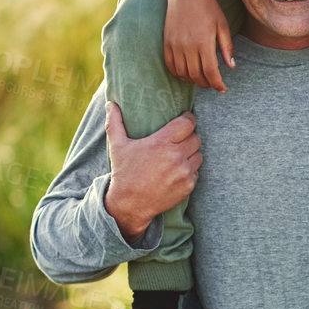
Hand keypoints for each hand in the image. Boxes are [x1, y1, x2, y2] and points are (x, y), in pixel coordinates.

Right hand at [102, 102, 201, 240]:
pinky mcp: (188, 185)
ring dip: (191, 153)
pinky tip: (178, 171)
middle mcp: (175, 156)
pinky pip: (197, 171)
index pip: (187, 123)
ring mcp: (184, 172)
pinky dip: (190, 170)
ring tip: (179, 155)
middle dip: (189, 137)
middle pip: (196, 138)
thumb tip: (110, 104)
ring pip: (198, 154)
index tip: (184, 121)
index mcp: (161, 142)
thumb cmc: (124, 173)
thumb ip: (114, 122)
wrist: (129, 205)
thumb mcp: (117, 146)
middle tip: (179, 140)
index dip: (188, 120)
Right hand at [164, 0, 234, 92]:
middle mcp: (187, 46)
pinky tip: (186, 73)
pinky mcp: (166, 42)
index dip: (217, 84)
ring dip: (192, 80)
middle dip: (206, 84)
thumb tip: (231, 67)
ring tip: (201, 79)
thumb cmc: (207, 7)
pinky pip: (170, 65)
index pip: (211, 72)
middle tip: (213, 84)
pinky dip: (178, 73)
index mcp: (204, 42)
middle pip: (196, 75)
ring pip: (182, 73)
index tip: (222, 89)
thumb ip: (226, 47)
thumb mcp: (222, 24)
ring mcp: (175, 45)